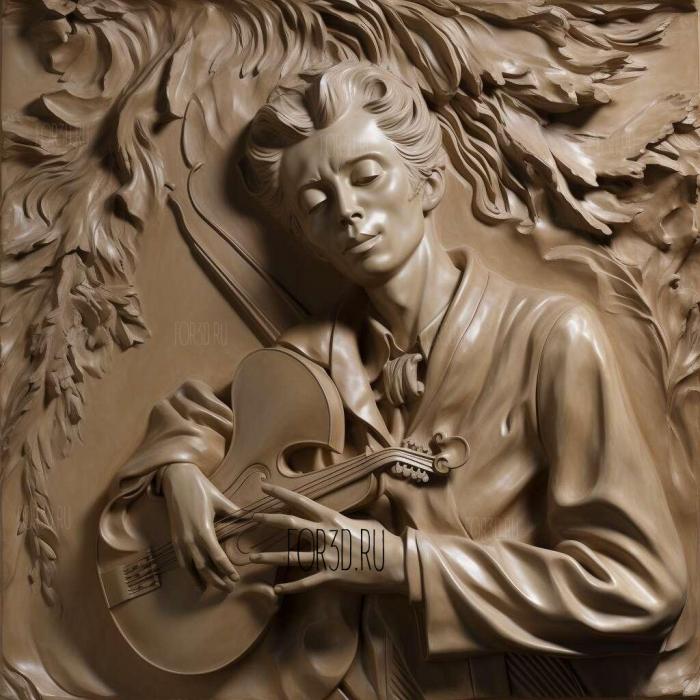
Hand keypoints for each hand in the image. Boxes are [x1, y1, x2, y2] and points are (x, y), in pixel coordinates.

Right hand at [161, 462, 239, 591]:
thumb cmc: (200, 488)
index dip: (227, 570)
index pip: (217, 557)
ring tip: (216, 589)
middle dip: (218, 580)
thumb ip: (235, 512)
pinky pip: (182, 562)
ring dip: (204, 580)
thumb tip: (251, 517)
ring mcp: (180, 540)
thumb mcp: (220, 499)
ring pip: (192, 568)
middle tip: (230, 589)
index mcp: (204, 530)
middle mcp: (190, 539)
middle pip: (205, 568)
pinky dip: (190, 574)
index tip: (236, 578)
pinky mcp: (174, 539)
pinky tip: (198, 582)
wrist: (175, 479)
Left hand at [249, 483, 406, 595]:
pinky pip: (306, 583)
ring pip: (292, 557)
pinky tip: (277, 590)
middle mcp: (326, 534)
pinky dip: (291, 587)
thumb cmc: (381, 541)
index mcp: (333, 519)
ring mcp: (328, 556)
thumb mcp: (361, 523)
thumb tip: (332, 519)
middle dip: (268, 519)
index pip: (301, 501)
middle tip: (251, 517)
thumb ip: (342, 521)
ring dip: (270, 558)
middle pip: (291, 524)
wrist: (396, 563)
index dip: (281, 493)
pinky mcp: (332, 576)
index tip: (264, 486)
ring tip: (252, 557)